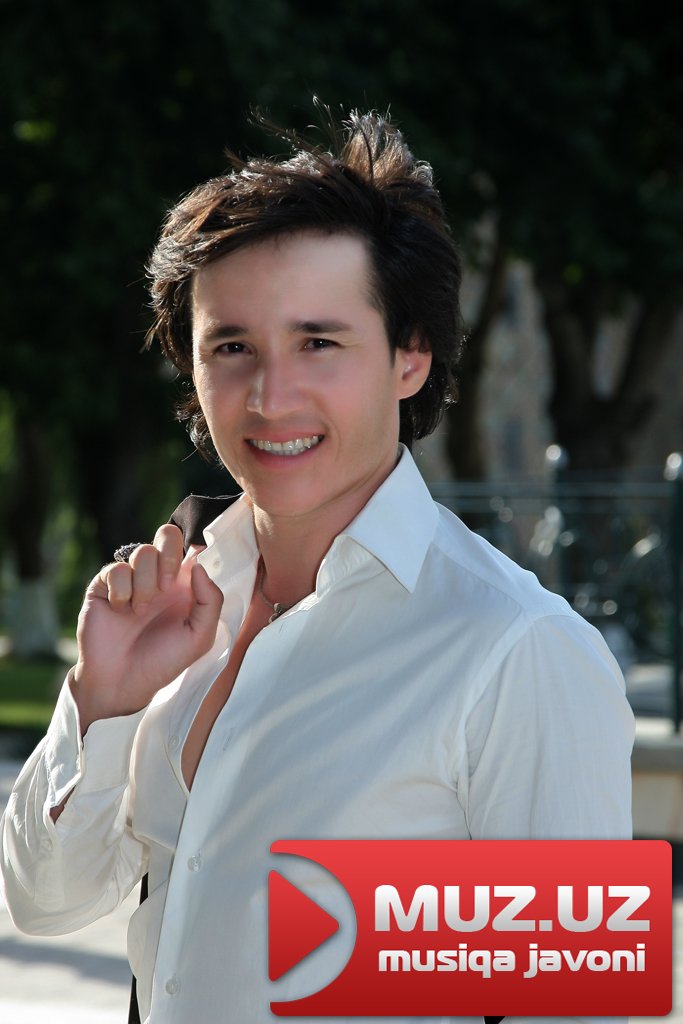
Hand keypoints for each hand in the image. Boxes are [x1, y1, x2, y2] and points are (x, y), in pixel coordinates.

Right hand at [70, 524, 223, 732]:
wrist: (123, 681)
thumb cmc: (163, 660)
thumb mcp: (200, 637)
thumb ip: (211, 600)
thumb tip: (199, 566)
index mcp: (184, 584)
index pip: (193, 548)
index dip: (196, 546)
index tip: (191, 569)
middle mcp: (159, 576)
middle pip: (167, 534)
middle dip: (169, 556)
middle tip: (167, 586)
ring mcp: (132, 579)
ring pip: (143, 552)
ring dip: (146, 583)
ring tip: (141, 611)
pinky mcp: (104, 585)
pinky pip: (116, 569)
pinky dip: (122, 591)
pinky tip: (120, 610)